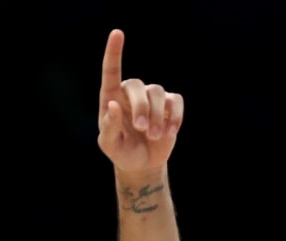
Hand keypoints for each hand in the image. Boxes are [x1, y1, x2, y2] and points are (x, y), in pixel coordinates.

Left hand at [96, 29, 182, 183]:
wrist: (142, 163)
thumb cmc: (122, 151)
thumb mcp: (110, 145)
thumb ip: (109, 126)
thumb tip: (113, 104)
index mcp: (112, 98)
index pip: (111, 72)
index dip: (114, 52)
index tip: (117, 33)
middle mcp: (132, 93)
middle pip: (138, 86)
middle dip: (141, 107)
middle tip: (141, 129)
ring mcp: (152, 97)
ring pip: (158, 93)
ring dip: (157, 116)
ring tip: (153, 136)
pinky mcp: (170, 105)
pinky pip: (176, 102)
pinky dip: (174, 117)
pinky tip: (169, 133)